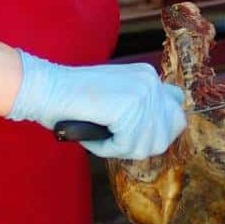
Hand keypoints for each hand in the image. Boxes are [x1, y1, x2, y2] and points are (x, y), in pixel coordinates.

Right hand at [6, 50, 187, 159]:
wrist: (48, 88)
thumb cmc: (73, 98)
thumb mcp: (116, 96)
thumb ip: (139, 107)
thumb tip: (161, 132)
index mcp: (148, 75)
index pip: (176, 107)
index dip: (160, 127)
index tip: (136, 132)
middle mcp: (151, 81)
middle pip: (170, 131)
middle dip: (144, 142)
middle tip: (116, 138)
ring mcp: (143, 93)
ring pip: (147, 144)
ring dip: (121, 148)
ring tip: (99, 133)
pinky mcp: (130, 108)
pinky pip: (126, 146)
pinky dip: (106, 148)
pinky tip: (92, 133)